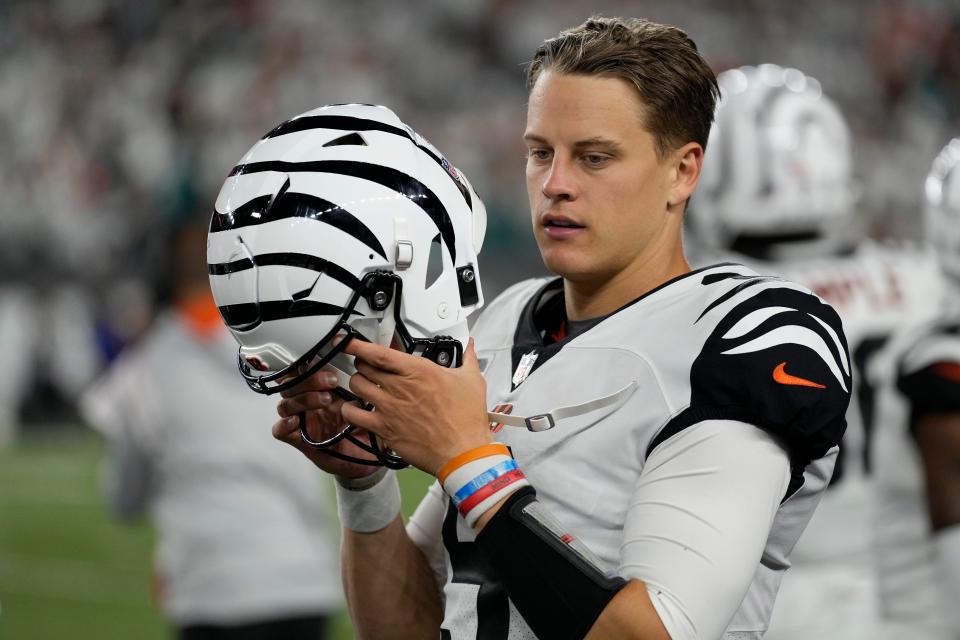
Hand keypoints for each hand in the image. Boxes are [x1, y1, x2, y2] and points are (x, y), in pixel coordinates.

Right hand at [273, 367, 381, 479]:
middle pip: (293, 383)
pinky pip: (280, 431)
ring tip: (326, 399)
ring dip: (303, 398)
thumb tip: (381, 356)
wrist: (368, 463)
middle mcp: (309, 403)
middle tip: (331, 380)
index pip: (306, 370)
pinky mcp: (300, 440)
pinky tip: (295, 420)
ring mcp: (303, 421)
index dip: (310, 361)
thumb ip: (370, 382)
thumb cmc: (366, 430)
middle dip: (310, 378)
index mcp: (322, 390)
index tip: (326, 356)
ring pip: (286, 403)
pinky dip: (284, 425)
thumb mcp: (369, 403)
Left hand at [341, 338, 492, 474]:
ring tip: (364, 385)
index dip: (359, 345)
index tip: (349, 341)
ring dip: (357, 383)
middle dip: (362, 363)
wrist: (462, 452)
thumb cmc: (466, 420)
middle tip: (367, 365)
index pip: (379, 352)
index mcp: (419, 371)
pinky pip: (354, 415)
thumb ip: (468, 359)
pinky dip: (350, 409)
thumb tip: (470, 347)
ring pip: (356, 386)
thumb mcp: (472, 381)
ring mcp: (389, 408)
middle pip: (364, 366)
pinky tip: (356, 409)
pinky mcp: (384, 428)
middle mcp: (400, 387)